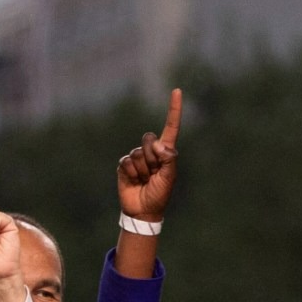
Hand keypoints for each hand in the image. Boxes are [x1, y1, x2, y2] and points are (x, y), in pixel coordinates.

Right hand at [116, 86, 182, 223]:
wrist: (142, 211)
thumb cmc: (160, 195)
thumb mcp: (170, 177)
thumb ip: (168, 158)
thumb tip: (158, 143)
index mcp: (166, 151)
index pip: (170, 126)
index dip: (173, 109)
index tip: (177, 90)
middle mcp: (151, 151)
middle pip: (148, 138)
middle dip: (151, 156)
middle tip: (153, 173)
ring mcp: (137, 158)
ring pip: (137, 153)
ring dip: (142, 169)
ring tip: (144, 180)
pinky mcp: (124, 166)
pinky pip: (126, 162)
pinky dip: (132, 173)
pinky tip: (135, 182)